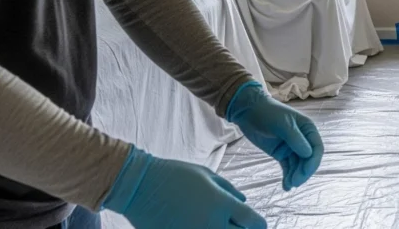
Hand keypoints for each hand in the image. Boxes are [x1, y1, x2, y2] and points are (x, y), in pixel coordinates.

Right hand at [103, 147, 265, 228]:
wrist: (139, 187)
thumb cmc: (174, 175)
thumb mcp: (206, 175)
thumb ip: (229, 189)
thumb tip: (244, 202)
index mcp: (222, 204)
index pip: (255, 222)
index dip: (259, 225)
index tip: (256, 224)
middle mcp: (212, 224)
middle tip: (239, 226)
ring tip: (217, 224)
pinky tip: (201, 226)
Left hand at [226, 81, 323, 190]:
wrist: (248, 111)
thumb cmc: (267, 113)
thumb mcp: (282, 124)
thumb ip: (295, 139)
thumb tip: (309, 154)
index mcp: (308, 129)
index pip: (316, 149)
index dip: (313, 162)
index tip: (304, 172)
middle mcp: (303, 139)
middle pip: (309, 160)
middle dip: (303, 172)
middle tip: (294, 182)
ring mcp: (292, 147)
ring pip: (298, 166)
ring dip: (295, 176)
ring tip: (288, 186)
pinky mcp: (281, 154)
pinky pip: (288, 167)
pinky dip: (287, 176)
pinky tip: (285, 186)